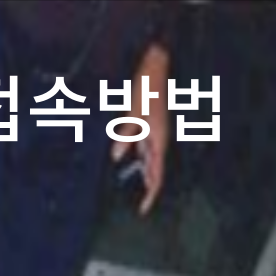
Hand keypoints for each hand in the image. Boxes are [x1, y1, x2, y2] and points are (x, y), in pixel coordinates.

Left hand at [111, 45, 169, 215]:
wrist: (157, 65)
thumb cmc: (146, 87)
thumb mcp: (132, 112)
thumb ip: (126, 135)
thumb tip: (116, 156)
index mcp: (158, 139)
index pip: (156, 176)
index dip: (150, 195)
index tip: (143, 210)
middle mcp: (158, 138)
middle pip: (154, 171)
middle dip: (147, 189)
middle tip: (139, 206)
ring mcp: (155, 131)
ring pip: (149, 159)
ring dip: (142, 174)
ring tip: (136, 189)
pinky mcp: (150, 124)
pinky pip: (144, 146)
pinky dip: (138, 156)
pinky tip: (128, 159)